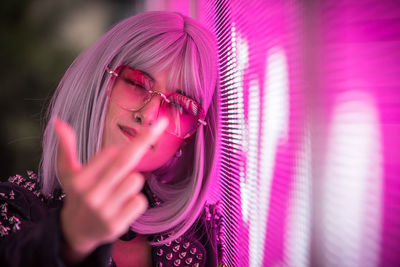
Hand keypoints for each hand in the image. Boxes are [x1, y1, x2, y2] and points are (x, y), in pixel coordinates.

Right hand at [53, 116, 167, 257]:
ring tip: (118, 189)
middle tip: (161, 123)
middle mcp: (91, 195)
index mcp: (79, 179)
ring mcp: (105, 211)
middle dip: (145, 139)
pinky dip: (135, 201)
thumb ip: (65, 146)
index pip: (110, 153)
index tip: (117, 150)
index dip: (115, 152)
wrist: (77, 231)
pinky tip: (122, 205)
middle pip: (125, 161)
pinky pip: (140, 202)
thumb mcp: (67, 171)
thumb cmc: (77, 194)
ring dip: (132, 181)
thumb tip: (58, 121)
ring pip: (136, 180)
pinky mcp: (117, 225)